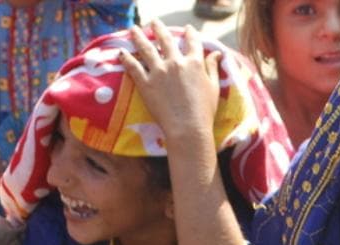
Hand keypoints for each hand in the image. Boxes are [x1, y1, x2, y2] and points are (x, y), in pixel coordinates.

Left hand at [118, 21, 220, 140]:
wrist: (188, 127)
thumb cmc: (204, 111)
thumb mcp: (214, 87)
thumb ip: (213, 68)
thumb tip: (218, 53)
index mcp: (194, 63)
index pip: (193, 42)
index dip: (190, 33)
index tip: (187, 28)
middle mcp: (176, 62)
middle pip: (166, 40)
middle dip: (159, 28)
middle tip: (154, 22)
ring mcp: (159, 72)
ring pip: (146, 48)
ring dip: (139, 36)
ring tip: (134, 29)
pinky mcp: (146, 84)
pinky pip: (133, 67)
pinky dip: (127, 58)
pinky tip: (122, 52)